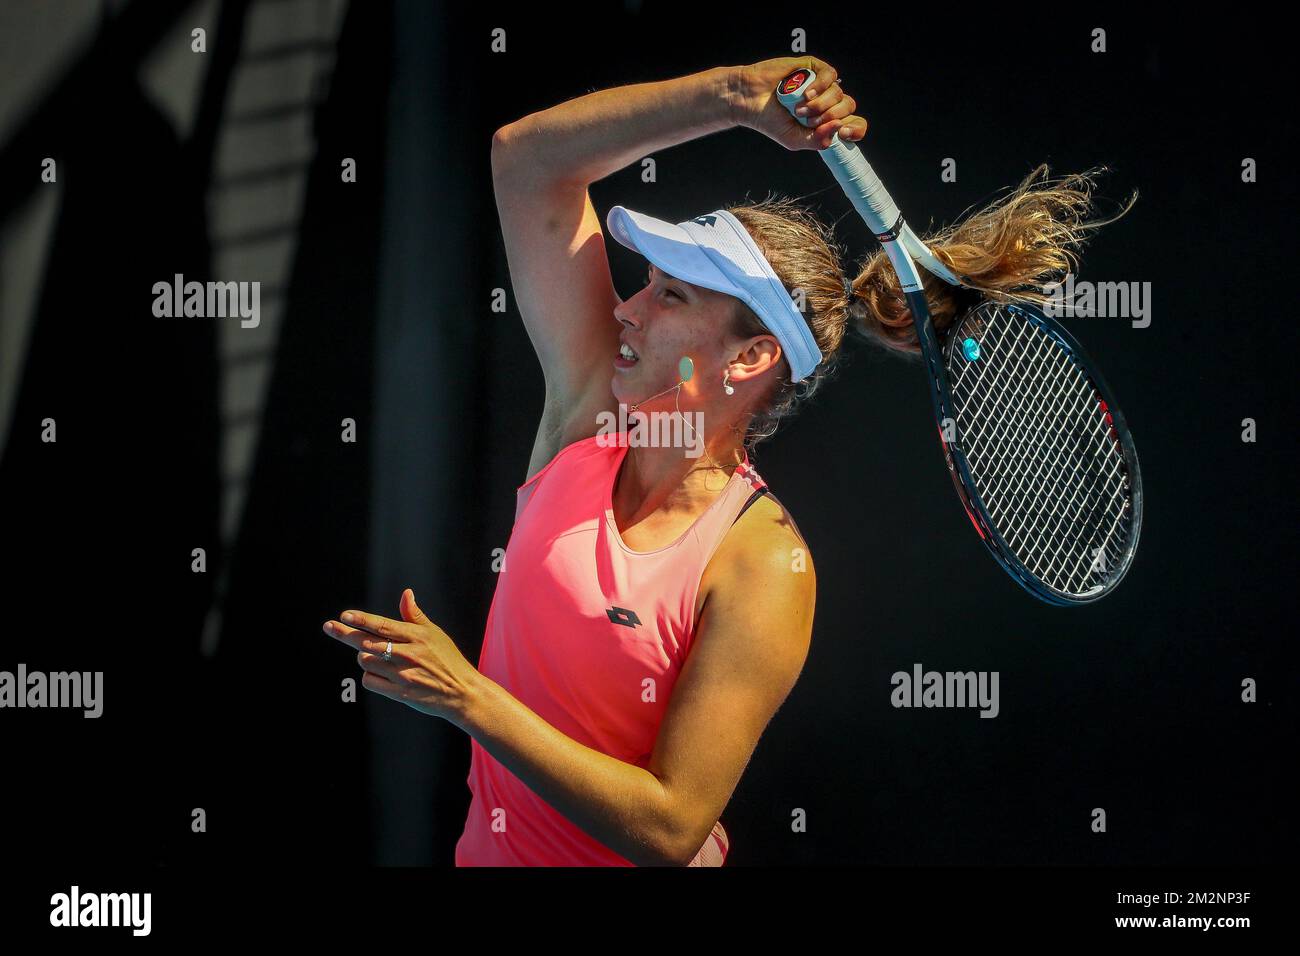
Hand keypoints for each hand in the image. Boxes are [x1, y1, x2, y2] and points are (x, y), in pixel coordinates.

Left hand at [323, 588, 478, 725]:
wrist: (461, 692)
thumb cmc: (447, 660)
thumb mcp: (435, 634)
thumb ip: (415, 615)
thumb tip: (406, 593)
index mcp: (417, 637)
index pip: (382, 625)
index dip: (361, 619)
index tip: (344, 616)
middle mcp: (408, 654)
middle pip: (366, 642)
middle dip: (345, 633)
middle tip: (329, 626)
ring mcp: (402, 674)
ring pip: (365, 661)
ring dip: (364, 657)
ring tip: (377, 657)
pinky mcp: (399, 693)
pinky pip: (370, 681)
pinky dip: (370, 676)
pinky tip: (380, 673)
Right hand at [727, 56, 865, 150]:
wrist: (750, 101)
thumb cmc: (770, 121)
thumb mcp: (795, 141)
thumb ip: (818, 140)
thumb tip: (839, 126)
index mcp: (826, 121)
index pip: (854, 124)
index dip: (855, 129)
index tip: (844, 134)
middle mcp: (827, 102)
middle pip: (847, 107)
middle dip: (830, 117)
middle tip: (808, 120)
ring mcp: (821, 85)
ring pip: (838, 93)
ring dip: (820, 104)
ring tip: (799, 109)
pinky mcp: (813, 68)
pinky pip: (830, 75)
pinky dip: (820, 86)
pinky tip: (806, 94)